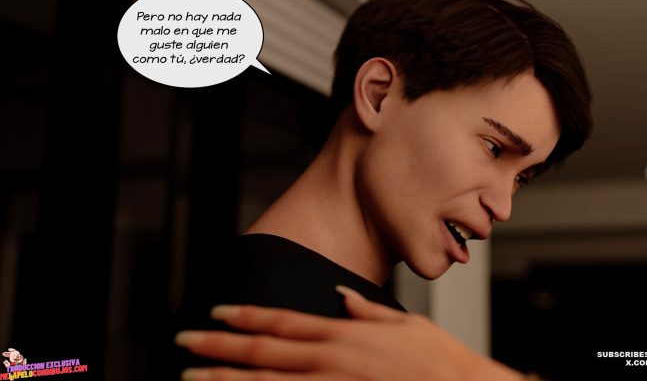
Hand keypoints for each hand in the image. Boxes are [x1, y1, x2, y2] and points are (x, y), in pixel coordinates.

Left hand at [175, 285, 525, 380]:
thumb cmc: (442, 362)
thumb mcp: (406, 325)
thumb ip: (368, 310)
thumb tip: (341, 294)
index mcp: (345, 334)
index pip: (283, 320)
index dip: (247, 315)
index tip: (218, 311)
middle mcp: (331, 360)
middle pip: (263, 350)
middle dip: (220, 346)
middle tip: (184, 341)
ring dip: (226, 380)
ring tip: (191, 378)